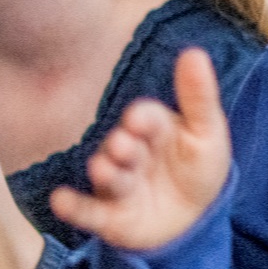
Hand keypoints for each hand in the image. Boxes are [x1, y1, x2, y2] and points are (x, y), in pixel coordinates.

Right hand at [50, 46, 232, 253]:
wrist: (193, 218)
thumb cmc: (198, 167)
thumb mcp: (208, 132)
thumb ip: (199, 96)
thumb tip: (194, 51)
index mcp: (153, 129)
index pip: (146, 118)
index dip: (143, 119)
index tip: (139, 120)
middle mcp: (130, 154)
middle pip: (122, 146)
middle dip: (122, 146)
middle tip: (124, 145)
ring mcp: (118, 185)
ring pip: (108, 176)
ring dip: (104, 171)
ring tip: (103, 168)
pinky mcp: (110, 217)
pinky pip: (89, 211)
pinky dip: (74, 206)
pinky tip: (60, 200)